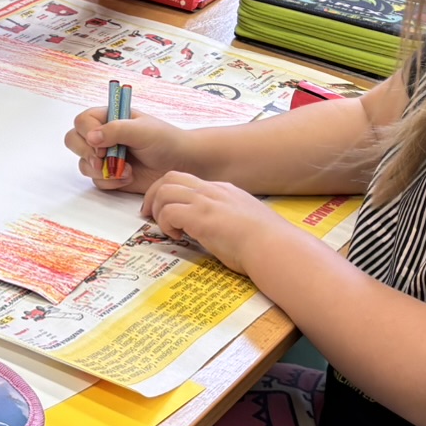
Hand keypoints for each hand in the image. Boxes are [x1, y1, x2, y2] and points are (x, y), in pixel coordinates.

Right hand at [65, 108, 191, 193]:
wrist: (181, 164)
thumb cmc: (165, 140)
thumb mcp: (142, 130)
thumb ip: (116, 130)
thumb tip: (91, 138)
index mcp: (108, 118)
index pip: (82, 121)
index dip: (86, 133)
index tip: (101, 145)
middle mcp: (102, 136)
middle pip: (74, 141)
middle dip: (85, 153)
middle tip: (101, 161)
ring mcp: (104, 157)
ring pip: (83, 164)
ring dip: (102, 170)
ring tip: (125, 171)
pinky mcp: (109, 176)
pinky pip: (97, 181)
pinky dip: (111, 182)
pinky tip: (129, 178)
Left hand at [143, 173, 290, 274]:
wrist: (276, 249)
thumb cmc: (266, 244)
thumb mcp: (244, 222)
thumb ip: (226, 219)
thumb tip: (214, 231)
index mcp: (224, 191)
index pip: (188, 181)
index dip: (170, 193)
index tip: (164, 211)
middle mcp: (214, 192)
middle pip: (171, 177)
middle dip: (154, 195)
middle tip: (149, 215)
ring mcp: (207, 202)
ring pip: (164, 190)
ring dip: (158, 210)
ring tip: (166, 228)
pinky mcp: (201, 217)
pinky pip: (168, 211)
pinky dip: (165, 223)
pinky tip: (176, 236)